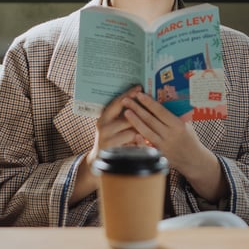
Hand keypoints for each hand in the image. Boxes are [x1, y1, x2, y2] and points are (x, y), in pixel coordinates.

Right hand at [70, 85, 143, 205]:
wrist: (98, 161)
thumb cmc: (111, 139)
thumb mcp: (112, 125)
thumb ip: (122, 115)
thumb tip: (139, 99)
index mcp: (104, 117)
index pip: (118, 102)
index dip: (129, 94)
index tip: (140, 87)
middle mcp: (103, 127)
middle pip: (128, 117)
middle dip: (140, 117)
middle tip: (150, 115)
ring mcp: (106, 140)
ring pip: (132, 132)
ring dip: (140, 134)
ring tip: (143, 135)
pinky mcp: (112, 152)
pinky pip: (133, 146)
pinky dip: (138, 146)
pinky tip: (141, 146)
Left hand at [121, 92, 227, 202]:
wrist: (194, 160)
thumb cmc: (190, 138)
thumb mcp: (187, 124)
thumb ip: (176, 114)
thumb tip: (164, 99)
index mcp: (178, 125)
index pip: (161, 111)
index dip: (149, 103)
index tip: (139, 95)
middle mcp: (170, 135)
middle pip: (150, 120)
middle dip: (137, 108)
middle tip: (126, 100)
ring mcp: (164, 145)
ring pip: (146, 131)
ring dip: (135, 121)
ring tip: (126, 112)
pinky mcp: (160, 154)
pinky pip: (147, 146)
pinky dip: (139, 141)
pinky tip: (133, 133)